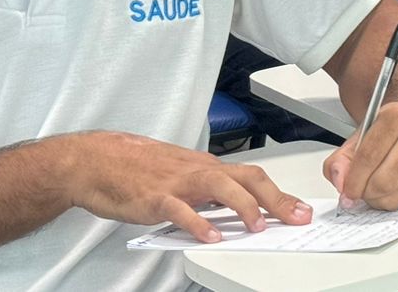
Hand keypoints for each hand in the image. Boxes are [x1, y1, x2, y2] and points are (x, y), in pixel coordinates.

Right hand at [63, 131, 310, 241]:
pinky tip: (210, 238)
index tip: (301, 209)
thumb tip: (231, 210)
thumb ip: (205, 193)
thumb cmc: (135, 168)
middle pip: (247, 178)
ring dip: (244, 206)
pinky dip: (198, 223)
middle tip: (297, 217)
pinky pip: (180, 210)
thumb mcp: (179, 176)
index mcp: (205, 167)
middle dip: (277, 198)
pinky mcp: (154, 197)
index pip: (252, 177)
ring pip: (220, 187)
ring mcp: (177, 183)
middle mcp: (198, 171)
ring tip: (259, 227)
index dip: (280, 193)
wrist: (95, 160)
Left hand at [323, 102, 397, 209]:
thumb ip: (340, 160)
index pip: (368, 157)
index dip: (353, 180)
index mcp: (396, 116)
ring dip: (380, 199)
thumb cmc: (388, 131)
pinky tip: (395, 185)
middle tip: (360, 191)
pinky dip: (396, 199)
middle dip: (366, 193)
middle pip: (384, 181)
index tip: (347, 191)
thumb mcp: (358, 137)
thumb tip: (341, 182)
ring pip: (396, 196)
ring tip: (376, 187)